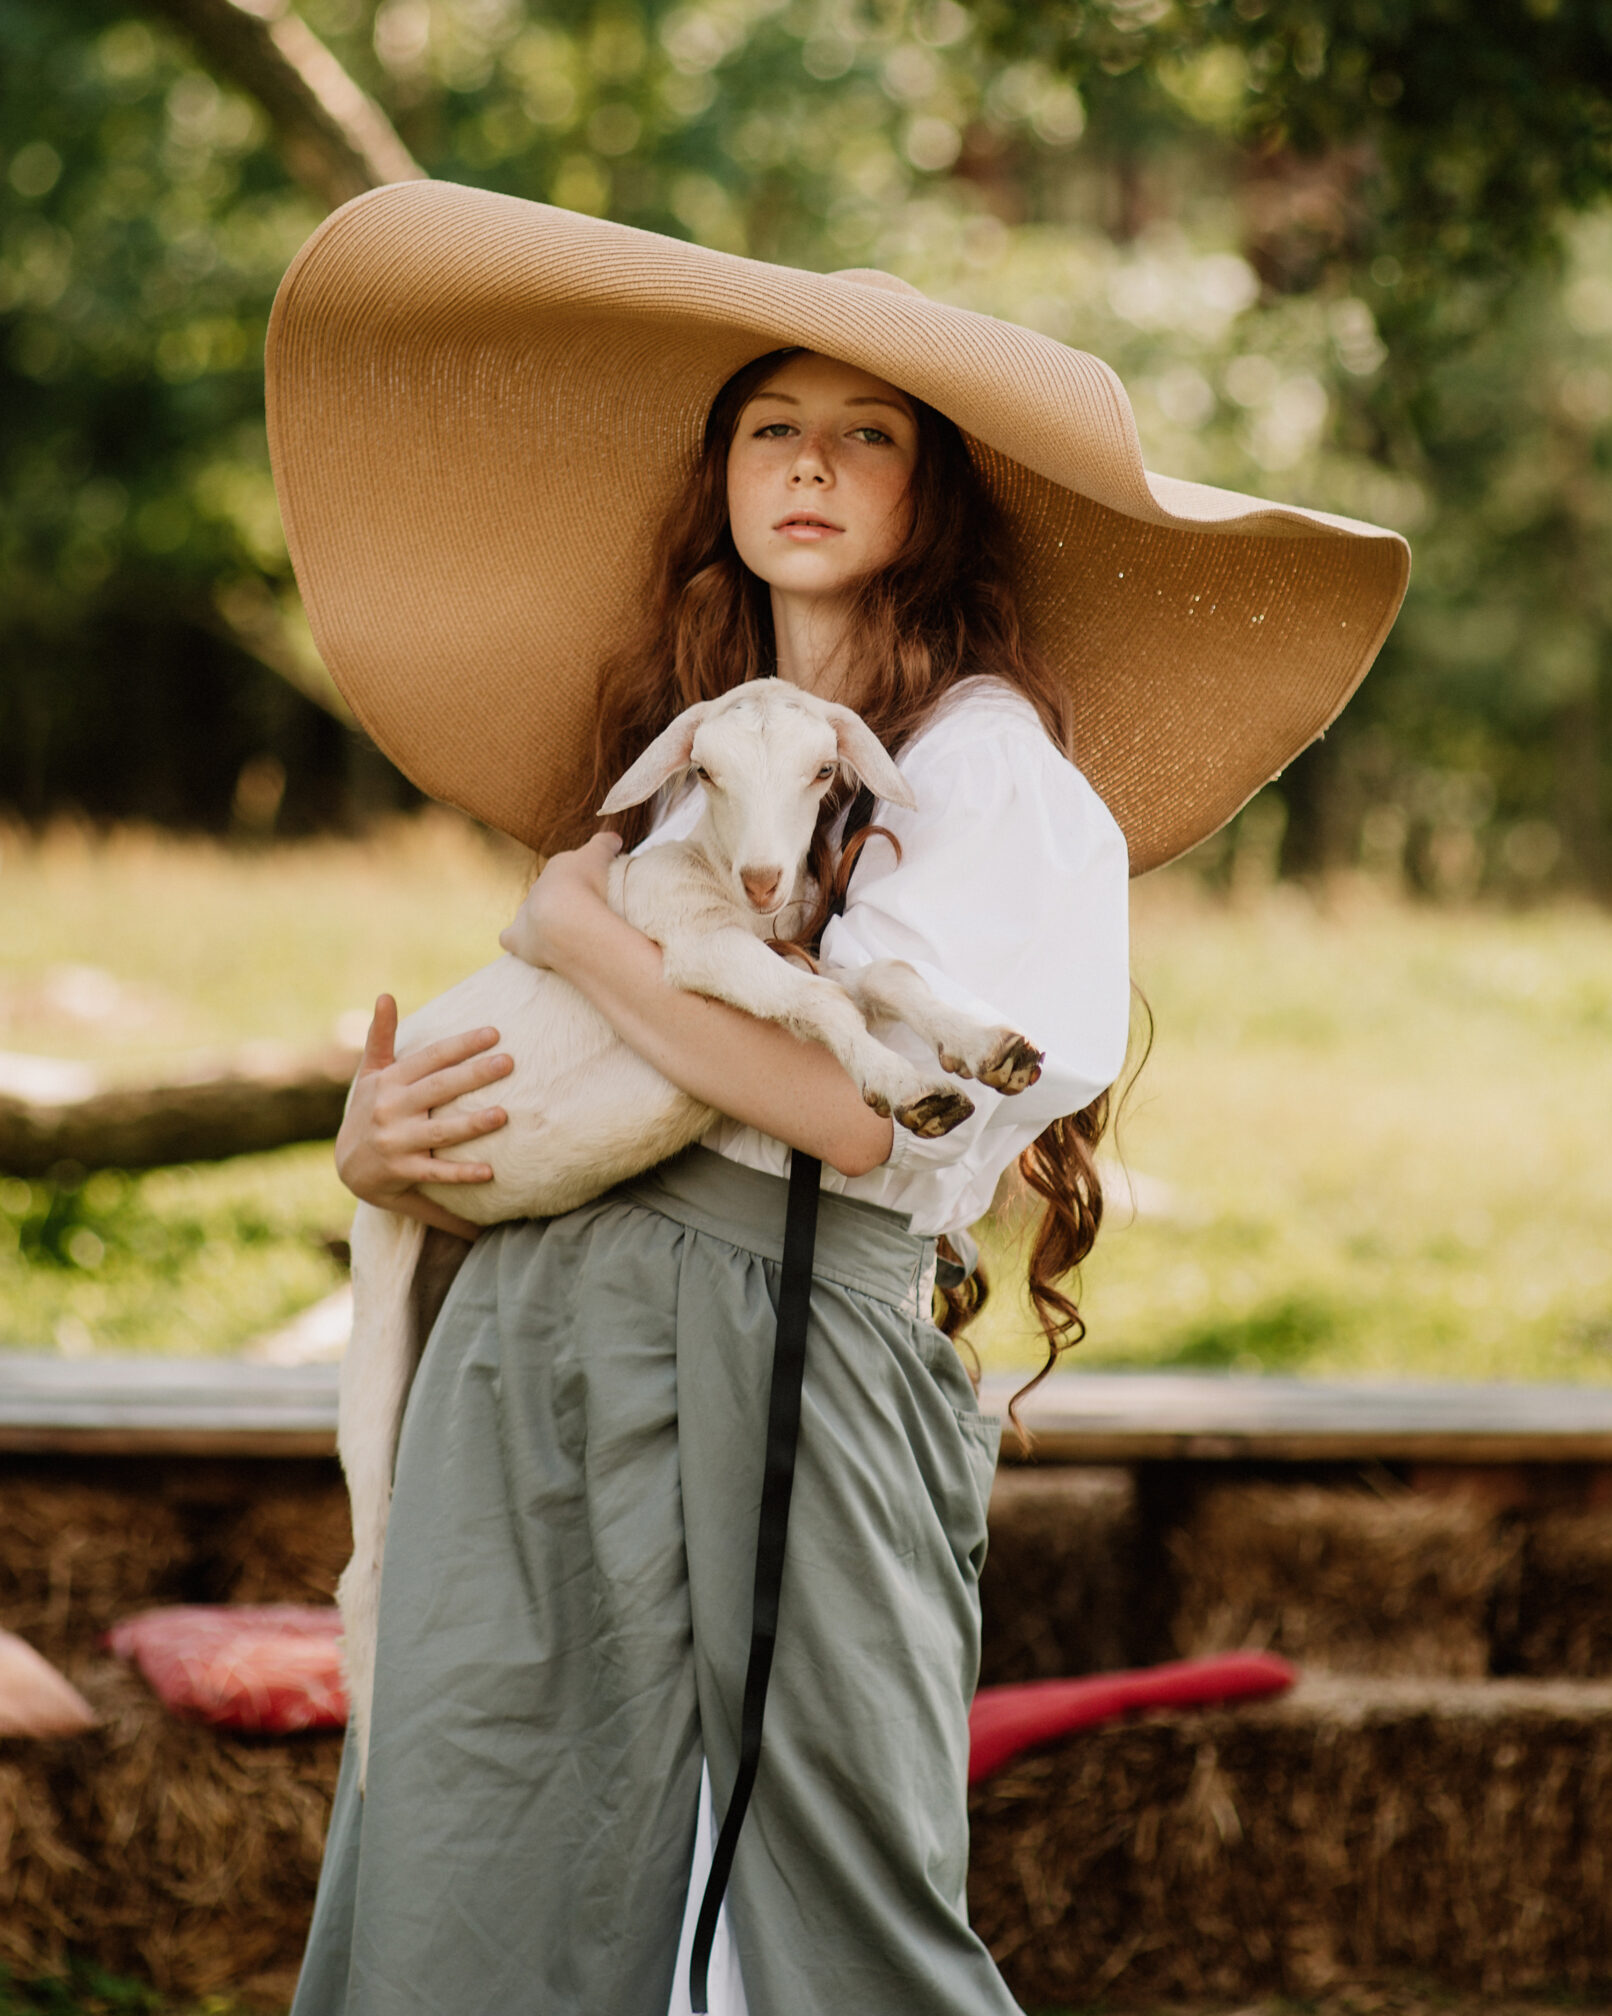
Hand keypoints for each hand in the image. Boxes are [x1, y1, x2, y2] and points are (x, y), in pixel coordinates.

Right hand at [335, 995, 511, 1239]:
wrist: (348, 1166)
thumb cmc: (369, 1110)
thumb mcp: (370, 1073)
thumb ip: (381, 1036)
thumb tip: (385, 994)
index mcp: (389, 1081)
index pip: (431, 1058)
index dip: (461, 1045)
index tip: (494, 1033)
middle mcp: (391, 1108)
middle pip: (439, 1088)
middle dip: (474, 1075)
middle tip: (508, 1062)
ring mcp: (397, 1141)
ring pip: (440, 1131)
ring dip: (471, 1124)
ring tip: (503, 1115)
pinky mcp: (402, 1172)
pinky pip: (436, 1173)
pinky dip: (462, 1174)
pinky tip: (489, 1172)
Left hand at [501, 832, 621, 971]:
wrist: (567, 920)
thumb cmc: (586, 885)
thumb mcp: (599, 854)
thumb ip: (605, 843)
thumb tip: (614, 839)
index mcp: (558, 868)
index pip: (569, 870)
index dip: (583, 879)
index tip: (597, 890)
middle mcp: (538, 889)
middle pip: (550, 892)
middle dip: (564, 901)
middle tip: (586, 915)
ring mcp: (525, 915)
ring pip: (529, 913)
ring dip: (542, 921)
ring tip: (566, 935)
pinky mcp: (519, 940)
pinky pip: (510, 939)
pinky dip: (517, 942)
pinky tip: (531, 949)